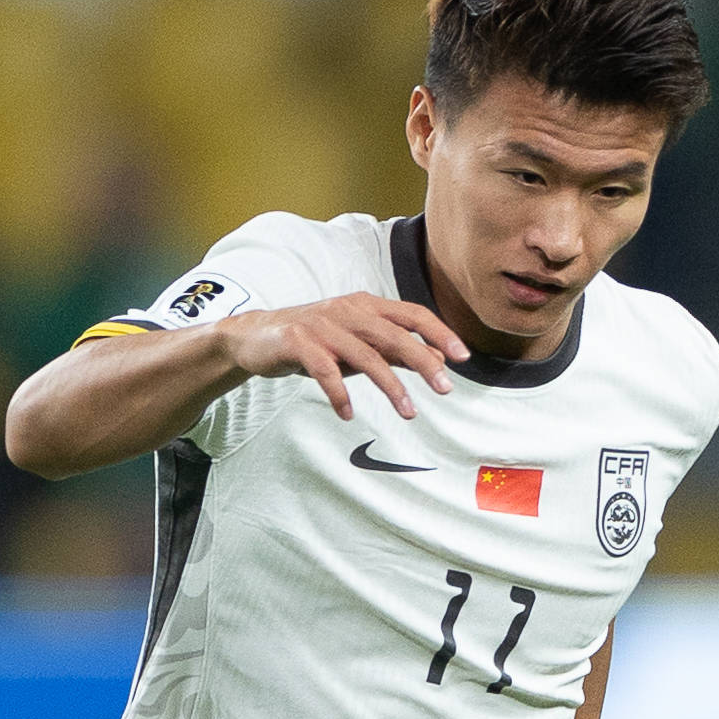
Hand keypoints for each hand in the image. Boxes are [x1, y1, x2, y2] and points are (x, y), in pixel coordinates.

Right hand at [223, 292, 465, 420]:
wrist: (255, 337)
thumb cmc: (314, 341)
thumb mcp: (358, 344)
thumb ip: (394, 351)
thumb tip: (435, 360)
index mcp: (365, 305)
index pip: (412, 314)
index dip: (439, 333)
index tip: (462, 357)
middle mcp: (347, 310)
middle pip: (394, 335)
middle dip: (424, 362)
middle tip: (445, 389)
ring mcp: (322, 325)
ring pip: (365, 355)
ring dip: (390, 386)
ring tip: (407, 413)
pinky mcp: (298, 342)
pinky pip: (325, 371)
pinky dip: (339, 394)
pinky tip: (348, 413)